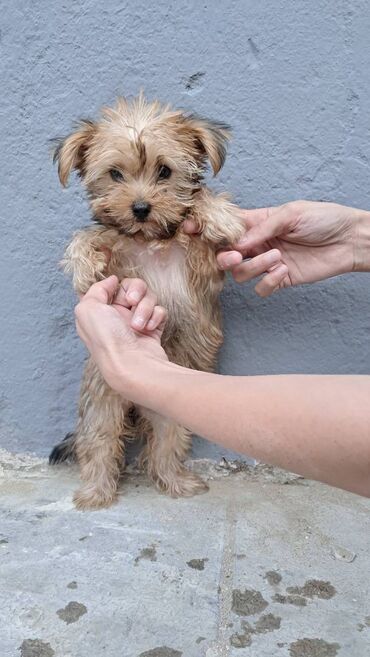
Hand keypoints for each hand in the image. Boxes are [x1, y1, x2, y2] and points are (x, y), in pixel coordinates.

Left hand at [75, 276, 166, 391]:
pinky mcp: (153, 329)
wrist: (133, 364)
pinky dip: (156, 317)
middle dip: (136, 290)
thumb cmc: (108, 338)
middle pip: (133, 287)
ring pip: (148, 298)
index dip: (115, 285)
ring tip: (139, 325)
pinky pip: (159, 311)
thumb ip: (95, 289)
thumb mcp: (87, 308)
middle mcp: (117, 316)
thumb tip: (112, 280)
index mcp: (99, 311)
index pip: (111, 287)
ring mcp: (136, 323)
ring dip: (145, 307)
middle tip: (132, 301)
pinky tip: (149, 329)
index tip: (115, 288)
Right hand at [185, 201, 365, 296]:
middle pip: (226, 255)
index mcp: (257, 223)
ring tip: (277, 257)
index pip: (225, 227)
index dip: (206, 229)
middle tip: (238, 257)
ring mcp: (268, 262)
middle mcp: (258, 244)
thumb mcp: (291, 213)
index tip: (191, 231)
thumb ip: (262, 227)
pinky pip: (262, 288)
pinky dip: (269, 282)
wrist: (350, 240)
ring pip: (241, 274)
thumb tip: (237, 244)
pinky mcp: (280, 279)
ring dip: (256, 267)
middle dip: (226, 258)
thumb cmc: (323, 219)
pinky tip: (284, 271)